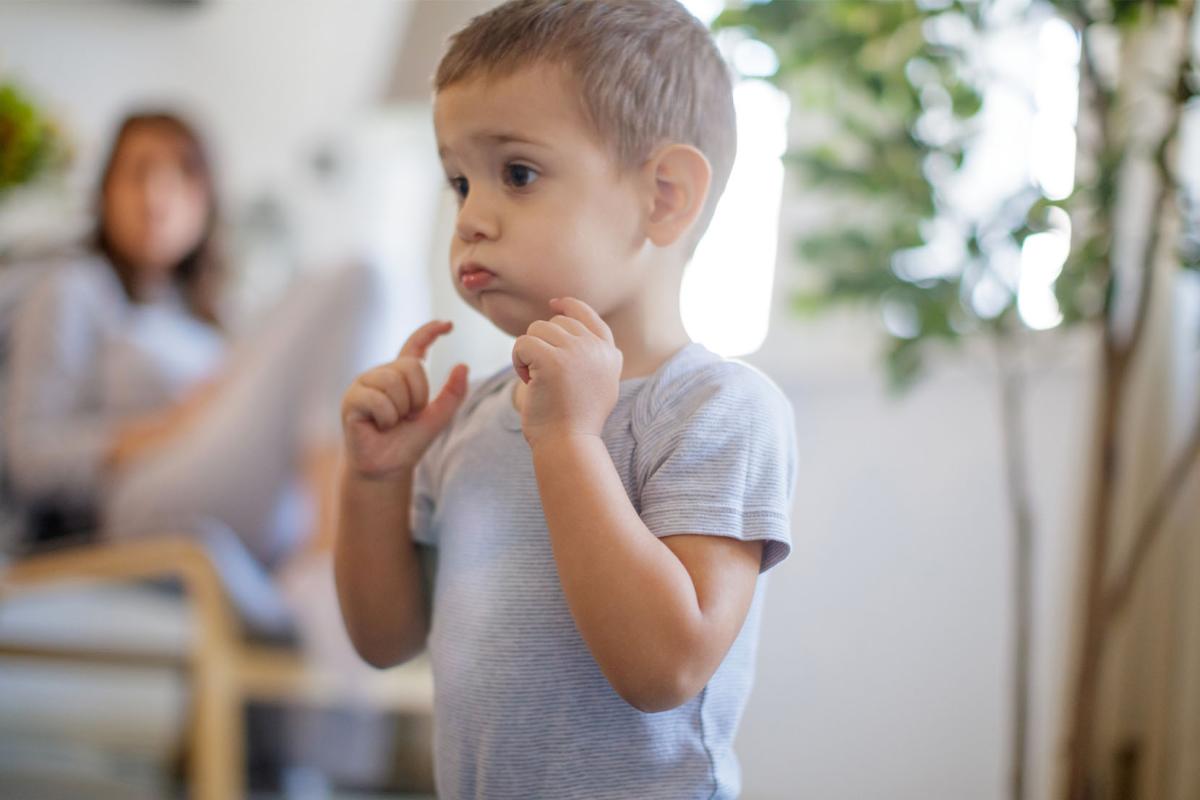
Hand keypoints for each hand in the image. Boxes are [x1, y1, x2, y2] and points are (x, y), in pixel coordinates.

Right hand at [341, 320, 468, 479]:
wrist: (388, 467)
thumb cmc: (409, 441)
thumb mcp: (439, 417)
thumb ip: (453, 393)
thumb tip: (463, 365)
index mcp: (402, 375)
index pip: (416, 345)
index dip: (430, 332)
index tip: (448, 324)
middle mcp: (382, 373)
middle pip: (411, 366)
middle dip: (418, 397)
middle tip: (407, 417)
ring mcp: (364, 383)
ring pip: (394, 382)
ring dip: (401, 410)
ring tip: (391, 422)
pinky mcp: (352, 398)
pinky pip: (377, 399)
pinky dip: (386, 418)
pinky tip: (378, 426)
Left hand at [511, 297, 621, 447]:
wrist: (569, 445)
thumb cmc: (574, 421)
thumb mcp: (599, 384)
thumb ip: (592, 356)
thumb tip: (570, 326)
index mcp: (610, 354)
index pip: (589, 316)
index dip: (569, 306)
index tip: (553, 304)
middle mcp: (596, 349)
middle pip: (556, 322)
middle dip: (542, 344)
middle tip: (543, 376)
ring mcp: (577, 352)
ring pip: (537, 329)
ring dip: (528, 353)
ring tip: (537, 381)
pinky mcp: (553, 360)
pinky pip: (522, 343)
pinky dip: (517, 361)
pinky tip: (528, 382)